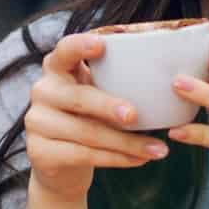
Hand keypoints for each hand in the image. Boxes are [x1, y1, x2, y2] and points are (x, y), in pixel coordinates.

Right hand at [24, 32, 170, 200]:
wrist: (61, 164)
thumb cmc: (89, 119)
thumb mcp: (96, 94)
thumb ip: (116, 82)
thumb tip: (171, 77)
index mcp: (57, 68)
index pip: (65, 50)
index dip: (80, 46)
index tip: (102, 44)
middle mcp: (42, 91)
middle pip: (78, 98)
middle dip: (109, 106)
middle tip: (135, 115)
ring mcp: (36, 122)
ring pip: (86, 132)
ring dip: (126, 143)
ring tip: (158, 149)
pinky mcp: (39, 152)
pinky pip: (83, 155)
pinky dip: (116, 159)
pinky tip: (139, 160)